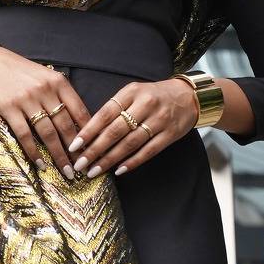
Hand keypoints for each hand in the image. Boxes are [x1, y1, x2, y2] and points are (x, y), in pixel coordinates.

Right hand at [0, 45, 91, 179]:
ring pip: (48, 133)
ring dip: (58, 155)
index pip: (79, 110)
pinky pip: (25, 134)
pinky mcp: (10, 108)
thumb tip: (78, 122)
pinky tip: (41, 164)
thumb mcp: (46, 77)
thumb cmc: (21, 71)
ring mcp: (27, 99)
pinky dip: (34, 151)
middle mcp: (45, 90)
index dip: (88, 132)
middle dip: (76, 149)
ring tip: (66, 171)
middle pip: (65, 125)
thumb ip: (61, 95)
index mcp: (58, 82)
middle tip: (82, 166)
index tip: (93, 148)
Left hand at [66, 77, 198, 177]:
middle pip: (115, 131)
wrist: (188, 96)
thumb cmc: (153, 96)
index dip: (88, 131)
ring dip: (110, 159)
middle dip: (95, 150)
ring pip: (130, 143)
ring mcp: (159, 120)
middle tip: (80, 164)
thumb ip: (114, 109)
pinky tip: (119, 170)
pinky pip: (148, 151)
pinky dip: (132, 162)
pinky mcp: (170, 134)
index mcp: (131, 92)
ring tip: (94, 170)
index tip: (74, 145)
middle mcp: (145, 105)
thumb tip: (89, 132)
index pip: (105, 113)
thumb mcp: (133, 93)